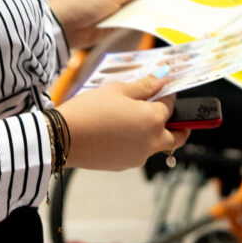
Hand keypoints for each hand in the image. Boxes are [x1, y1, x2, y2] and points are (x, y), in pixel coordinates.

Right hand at [57, 73, 189, 170]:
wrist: (63, 137)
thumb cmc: (90, 109)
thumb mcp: (118, 90)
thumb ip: (145, 85)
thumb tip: (163, 77)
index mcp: (153, 120)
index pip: (171, 105)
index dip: (167, 94)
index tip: (162, 87)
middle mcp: (151, 141)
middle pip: (176, 136)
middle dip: (178, 125)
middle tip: (171, 115)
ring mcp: (139, 156)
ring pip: (158, 146)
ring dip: (156, 134)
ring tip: (138, 120)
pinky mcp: (125, 165)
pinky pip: (140, 152)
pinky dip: (138, 143)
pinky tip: (121, 131)